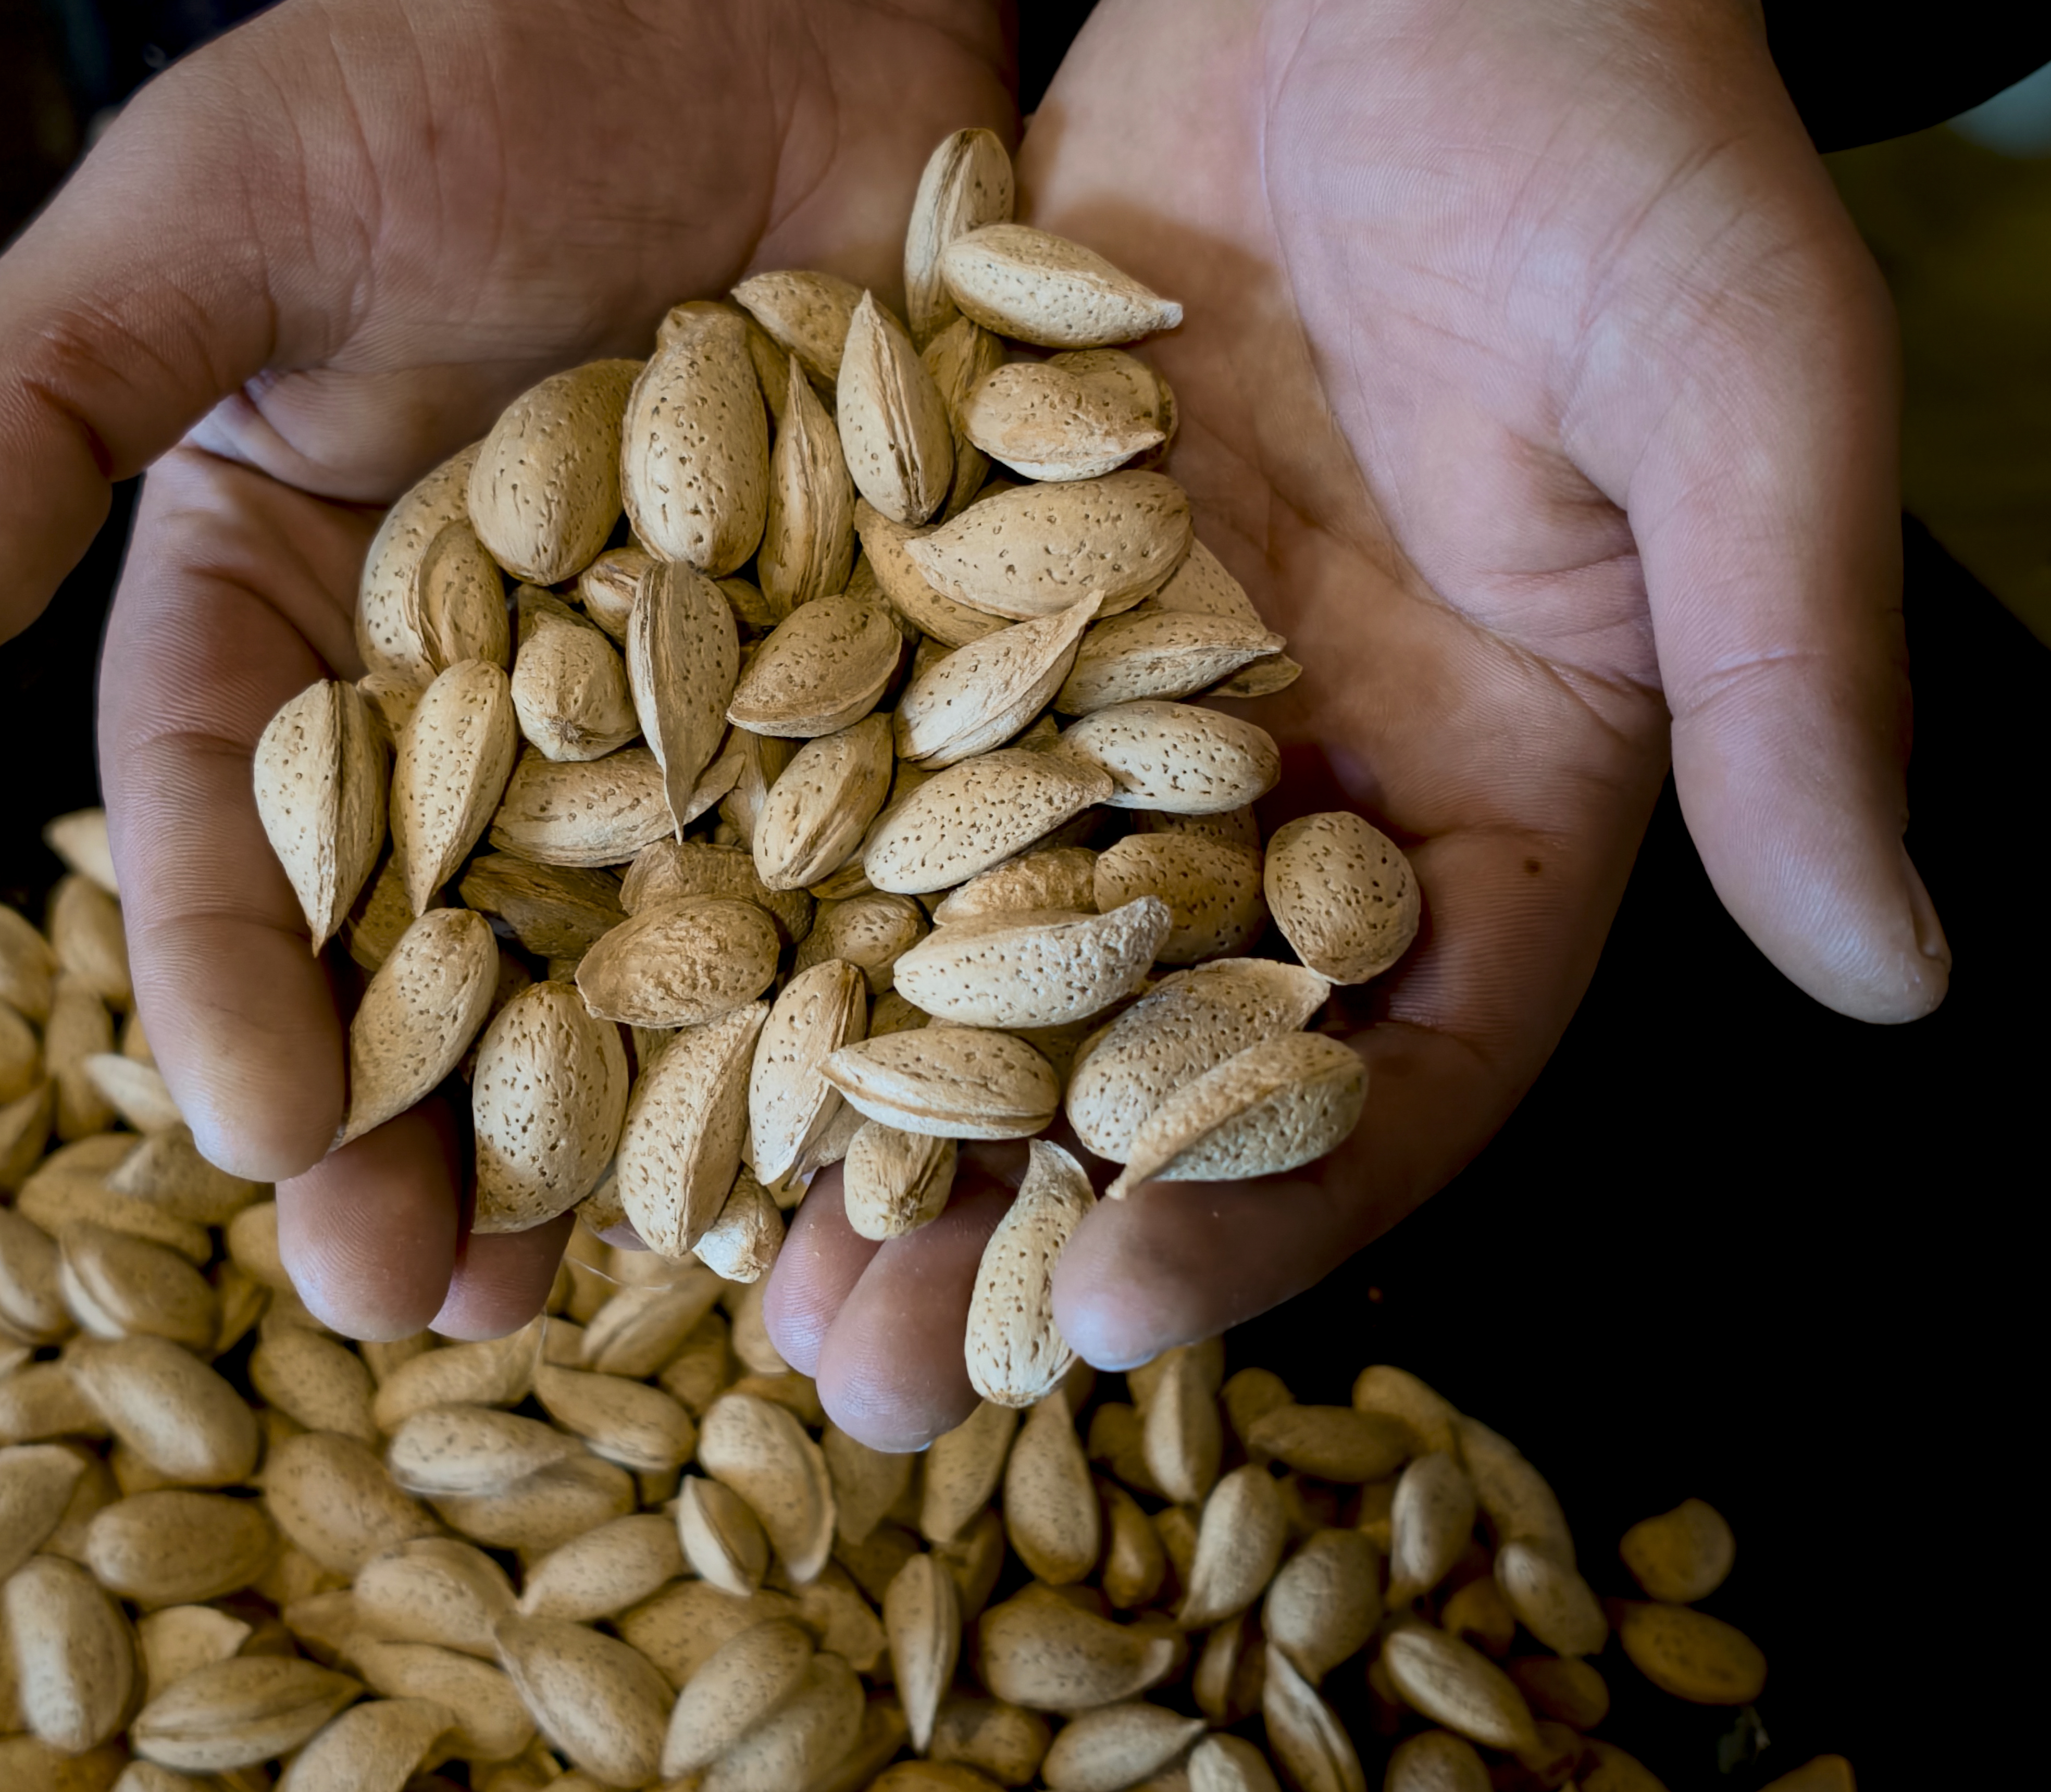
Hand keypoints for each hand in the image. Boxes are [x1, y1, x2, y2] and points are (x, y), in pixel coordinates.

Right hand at [0, 0, 1015, 1337]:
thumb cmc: (461, 54)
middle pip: (441, 953)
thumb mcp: (217, 210)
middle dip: (427, 1131)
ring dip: (636, 1127)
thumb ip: (30, 413)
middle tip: (428, 1301)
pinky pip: (854, 854)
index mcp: (304, 622)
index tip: (261, 1130)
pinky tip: (854, 1130)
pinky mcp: (865, 674)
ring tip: (633, 1286)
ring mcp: (684, 709)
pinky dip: (854, 984)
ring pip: (641, 954)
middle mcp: (489, 705)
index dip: (237, 991)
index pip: (245, 837)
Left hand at [768, 0, 1949, 1447]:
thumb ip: (1790, 681)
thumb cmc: (1615, 129)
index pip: (1392, 1061)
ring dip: (857, 1106)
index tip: (1116, 1323)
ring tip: (735, 1265)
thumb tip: (1904, 970)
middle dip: (1014, 1220)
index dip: (1270, 1210)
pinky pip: (855, 761)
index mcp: (1495, 795)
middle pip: (1146, 1054)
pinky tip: (649, 993)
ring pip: (971, 947)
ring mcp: (1110, 695)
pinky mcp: (970, 584)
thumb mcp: (1734, 393)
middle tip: (871, 1376)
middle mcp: (1290, 783)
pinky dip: (766, 877)